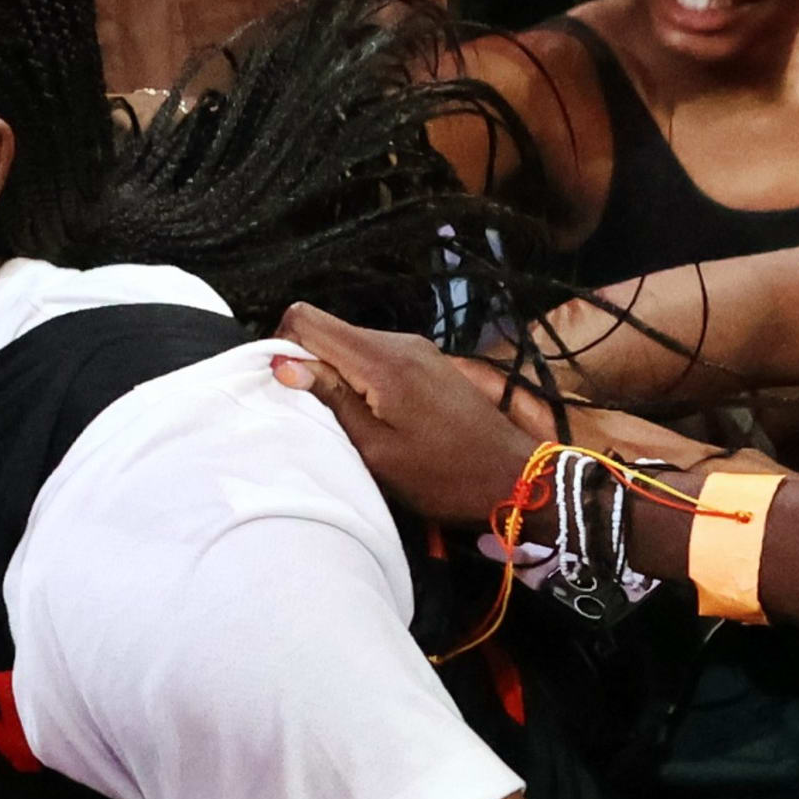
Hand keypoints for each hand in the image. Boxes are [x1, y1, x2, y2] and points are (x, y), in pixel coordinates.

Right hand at [272, 307, 549, 524]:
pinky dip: (360, 379)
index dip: (283, 348)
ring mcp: (417, 348)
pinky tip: (372, 417)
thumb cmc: (443, 476)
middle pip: (327, 329)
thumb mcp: (376, 450)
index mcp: (382, 359)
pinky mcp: (428, 361)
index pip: (306, 319)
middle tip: (315, 417)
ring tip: (347, 423)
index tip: (287, 391)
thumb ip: (331, 401)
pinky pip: (376, 356)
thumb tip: (283, 365)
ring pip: (350, 344)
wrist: (515, 479)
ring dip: (335, 376)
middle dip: (308, 365)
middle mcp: (399, 341)